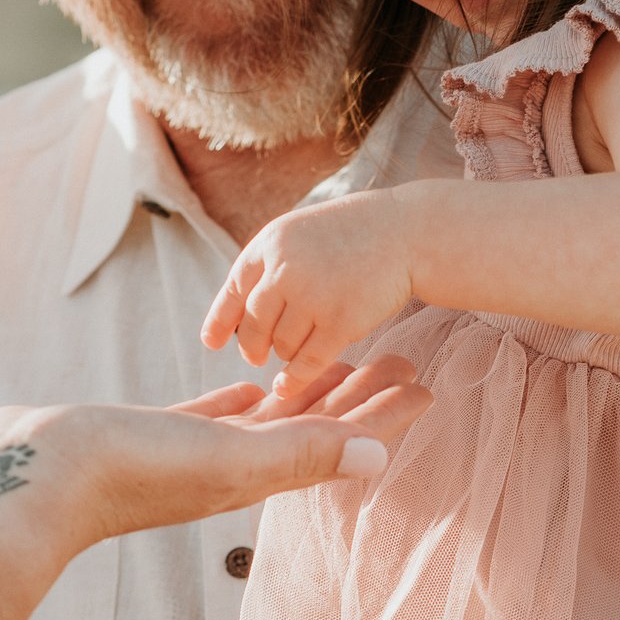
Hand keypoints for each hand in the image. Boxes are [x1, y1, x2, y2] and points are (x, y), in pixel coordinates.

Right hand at [0, 354, 428, 560]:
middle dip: (358, 397)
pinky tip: (255, 380)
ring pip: (270, 418)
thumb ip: (304, 452)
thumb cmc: (130, 473)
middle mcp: (233, 466)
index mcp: (256, 473)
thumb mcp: (228, 458)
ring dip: (308, 391)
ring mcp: (194, 452)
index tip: (427, 386)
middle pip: (314, 427)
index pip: (338, 442)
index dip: (383, 415)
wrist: (33, 481)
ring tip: (341, 360)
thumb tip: (380, 456)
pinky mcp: (156, 434)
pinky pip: (217, 413)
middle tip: (400, 361)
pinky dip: (246, 396)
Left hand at [202, 191, 417, 398]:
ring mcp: (314, 295)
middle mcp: (286, 268)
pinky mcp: (341, 321)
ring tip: (292, 352)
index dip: (220, 320)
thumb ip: (271, 265)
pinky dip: (295, 378)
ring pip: (280, 344)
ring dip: (283, 354)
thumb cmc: (353, 236)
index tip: (212, 343)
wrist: (407, 234)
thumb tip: (233, 318)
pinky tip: (287, 386)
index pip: (234, 290)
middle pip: (253, 323)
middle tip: (255, 357)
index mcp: (272, 243)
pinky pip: (308, 361)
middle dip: (252, 345)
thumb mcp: (301, 234)